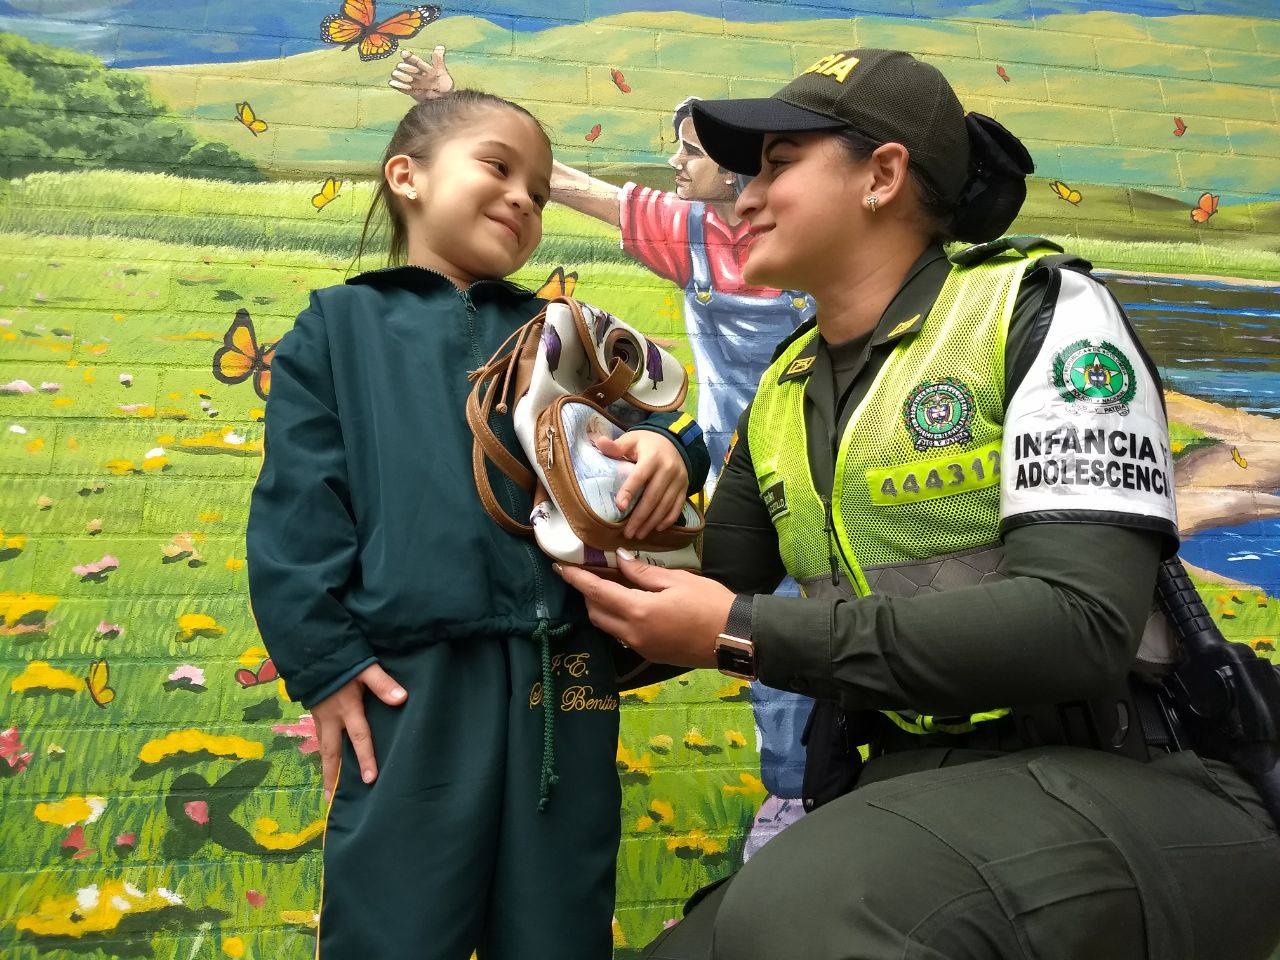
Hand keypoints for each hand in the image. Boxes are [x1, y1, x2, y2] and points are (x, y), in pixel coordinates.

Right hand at [310, 663, 406, 800]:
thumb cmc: (341, 659)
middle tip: (330, 800)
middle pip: (332, 753)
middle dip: (333, 777)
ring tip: (327, 788)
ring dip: (326, 767)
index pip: (359, 737)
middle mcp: (331, 718)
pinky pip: (319, 738)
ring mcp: (320, 717)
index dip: (365, 758)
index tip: (369, 780)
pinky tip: (326, 759)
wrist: (310, 649)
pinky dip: (322, 752)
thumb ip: (382, 683)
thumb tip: (401, 698)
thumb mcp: (364, 668)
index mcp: (346, 709)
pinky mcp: (315, 712)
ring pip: (323, 747)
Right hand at [388, 45, 453, 100]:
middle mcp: (414, 72)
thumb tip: (440, 47)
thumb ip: (438, 60)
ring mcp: (411, 82)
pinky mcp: (410, 91)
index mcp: (422, 66)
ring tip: (399, 76)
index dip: (409, 56)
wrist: (443, 97)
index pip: (414, 60)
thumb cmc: (443, 82)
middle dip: (405, 68)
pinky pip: (401, 87)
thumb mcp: (441, 71)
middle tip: (402, 67)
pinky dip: (397, 85)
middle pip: (406, 68)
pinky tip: (392, 83)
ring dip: (400, 76)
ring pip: (401, 76)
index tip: (404, 53)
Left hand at [557, 552, 731, 668]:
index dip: (576, 578)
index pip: (596, 593)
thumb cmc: (710, 603)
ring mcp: (641, 647)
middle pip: (596, 613)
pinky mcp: (651, 654)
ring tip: (605, 586)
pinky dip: (617, 618)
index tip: (559, 566)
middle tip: (587, 573)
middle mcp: (633, 633)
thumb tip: (619, 560)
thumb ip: (643, 572)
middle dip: (587, 593)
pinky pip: (623, 634)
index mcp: (638, 611)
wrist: (735, 639)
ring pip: (608, 626)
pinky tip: (627, 604)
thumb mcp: (677, 580)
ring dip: (601, 607)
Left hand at [594, 431, 688, 538]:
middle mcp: (668, 469)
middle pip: (653, 496)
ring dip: (652, 522)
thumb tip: (599, 442)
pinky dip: (668, 520)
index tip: (620, 507)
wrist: (675, 442)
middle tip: (628, 532)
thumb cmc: (647, 443)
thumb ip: (616, 446)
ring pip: (665, 505)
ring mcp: (679, 480)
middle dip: (640, 517)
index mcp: (652, 457)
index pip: (640, 476)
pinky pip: (677, 507)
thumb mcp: (632, 439)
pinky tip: (656, 529)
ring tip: (638, 535)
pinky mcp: (684, 488)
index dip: (630, 491)